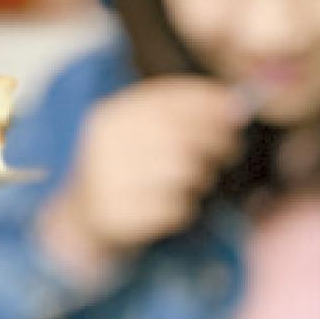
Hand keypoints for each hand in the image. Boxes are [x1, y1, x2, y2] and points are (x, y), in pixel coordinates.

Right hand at [38, 77, 243, 283]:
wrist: (82, 216)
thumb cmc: (124, 166)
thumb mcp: (140, 130)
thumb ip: (181, 113)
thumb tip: (236, 104)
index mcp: (111, 116)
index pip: (170, 100)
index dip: (210, 104)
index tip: (236, 113)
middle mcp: (105, 147)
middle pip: (181, 138)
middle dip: (215, 143)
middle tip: (228, 151)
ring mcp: (109, 184)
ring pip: (183, 174)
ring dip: (200, 178)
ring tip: (195, 180)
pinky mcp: (119, 218)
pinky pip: (174, 208)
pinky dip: (183, 208)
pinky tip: (173, 204)